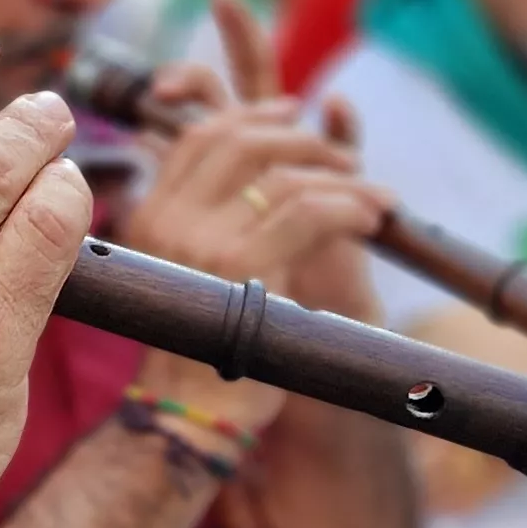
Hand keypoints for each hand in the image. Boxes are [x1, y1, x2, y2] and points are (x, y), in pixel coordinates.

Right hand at [119, 0, 388, 433]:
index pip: (198, 136)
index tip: (294, 112)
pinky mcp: (238, 268)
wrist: (190, 416)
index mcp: (150, 214)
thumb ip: (211, 221)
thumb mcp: (192, 273)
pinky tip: (371, 220)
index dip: (250, 113)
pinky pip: (306, 212)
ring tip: (376, 200)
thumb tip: (263, 173)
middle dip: (302, 137)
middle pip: (238, 138)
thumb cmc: (204, 351)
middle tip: (347, 158)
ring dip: (341, 178)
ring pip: (280, 173)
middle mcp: (166, 219)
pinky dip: (349, 207)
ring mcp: (198, 241)